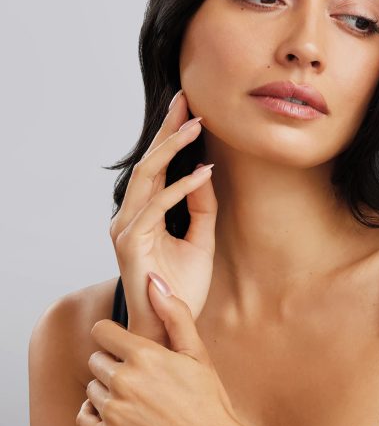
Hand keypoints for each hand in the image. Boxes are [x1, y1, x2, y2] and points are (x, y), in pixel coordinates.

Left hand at [77, 273, 245, 425]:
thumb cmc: (209, 399)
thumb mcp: (197, 352)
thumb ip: (174, 314)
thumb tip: (154, 280)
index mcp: (145, 355)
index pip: (101, 331)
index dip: (114, 336)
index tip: (127, 347)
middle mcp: (125, 381)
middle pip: (96, 359)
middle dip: (113, 364)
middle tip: (141, 378)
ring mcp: (115, 412)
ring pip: (92, 388)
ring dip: (107, 391)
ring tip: (136, 400)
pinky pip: (84, 416)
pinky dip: (97, 415)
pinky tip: (122, 416)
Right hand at [109, 89, 216, 343]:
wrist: (169, 326)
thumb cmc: (182, 287)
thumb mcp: (200, 240)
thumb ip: (200, 208)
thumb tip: (204, 172)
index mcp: (144, 215)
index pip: (157, 169)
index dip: (170, 138)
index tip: (189, 110)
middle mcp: (130, 217)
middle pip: (148, 163)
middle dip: (167, 130)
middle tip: (186, 100)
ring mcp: (128, 229)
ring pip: (147, 177)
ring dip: (172, 149)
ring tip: (197, 125)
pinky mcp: (132, 244)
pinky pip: (157, 207)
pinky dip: (181, 188)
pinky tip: (203, 172)